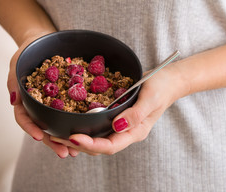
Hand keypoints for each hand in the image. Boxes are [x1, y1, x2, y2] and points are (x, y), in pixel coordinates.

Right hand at [7, 30, 79, 157]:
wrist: (45, 42)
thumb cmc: (29, 52)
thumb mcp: (18, 62)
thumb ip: (15, 80)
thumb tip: (15, 99)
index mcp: (27, 100)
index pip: (25, 117)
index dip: (31, 128)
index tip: (40, 136)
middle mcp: (41, 105)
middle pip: (45, 127)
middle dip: (54, 141)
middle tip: (64, 153)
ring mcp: (55, 103)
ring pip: (60, 124)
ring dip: (68, 138)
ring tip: (77, 151)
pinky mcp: (69, 98)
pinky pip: (74, 111)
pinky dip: (79, 123)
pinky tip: (88, 133)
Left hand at [50, 64, 188, 155]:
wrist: (169, 79)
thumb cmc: (162, 87)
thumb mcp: (151, 98)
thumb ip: (136, 114)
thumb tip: (117, 127)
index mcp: (135, 132)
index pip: (110, 146)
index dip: (90, 144)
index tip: (73, 137)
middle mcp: (126, 132)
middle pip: (99, 146)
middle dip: (78, 144)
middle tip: (56, 137)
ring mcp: (121, 125)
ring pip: (97, 138)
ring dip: (78, 138)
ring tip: (58, 132)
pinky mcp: (117, 115)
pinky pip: (99, 125)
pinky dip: (84, 125)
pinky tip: (71, 120)